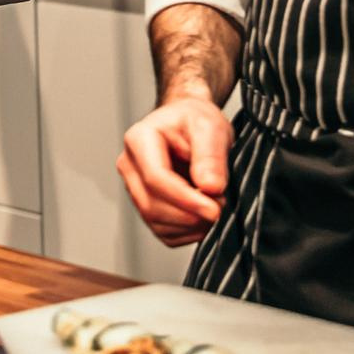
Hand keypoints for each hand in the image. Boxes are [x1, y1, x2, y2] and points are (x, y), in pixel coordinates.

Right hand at [117, 96, 230, 245]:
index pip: (156, 178)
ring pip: (156, 222)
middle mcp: (129, 165)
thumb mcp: (210, 126)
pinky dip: (188, 232)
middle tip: (223, 205)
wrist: (189, 124)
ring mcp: (134, 188)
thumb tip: (210, 188)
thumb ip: (211, 155)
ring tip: (216, 206)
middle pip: (152, 204)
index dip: (186, 199)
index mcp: (139, 139)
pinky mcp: (145, 206)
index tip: (216, 209)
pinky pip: (163, 232)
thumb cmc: (195, 121)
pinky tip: (203, 215)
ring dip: (191, 225)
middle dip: (191, 214)